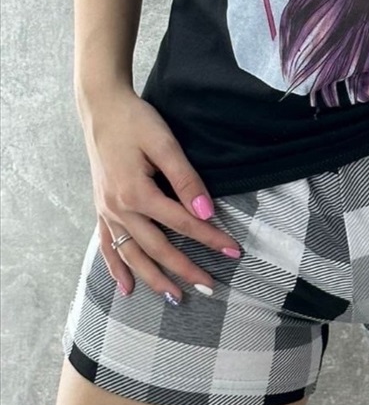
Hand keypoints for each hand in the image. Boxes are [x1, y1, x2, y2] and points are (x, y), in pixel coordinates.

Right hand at [78, 87, 241, 303]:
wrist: (101, 107)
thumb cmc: (135, 120)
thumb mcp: (165, 143)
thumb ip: (186, 179)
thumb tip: (207, 212)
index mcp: (137, 193)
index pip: (182, 224)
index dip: (209, 238)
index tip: (233, 252)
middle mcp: (119, 209)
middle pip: (157, 248)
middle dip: (185, 269)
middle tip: (211, 287)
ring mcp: (106, 211)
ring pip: (132, 255)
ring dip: (154, 278)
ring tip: (175, 297)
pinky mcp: (100, 207)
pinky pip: (108, 245)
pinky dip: (117, 268)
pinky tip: (127, 287)